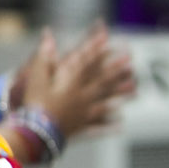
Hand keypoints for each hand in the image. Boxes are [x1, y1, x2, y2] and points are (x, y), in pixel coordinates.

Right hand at [13, 23, 134, 138]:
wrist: (34, 130)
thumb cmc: (34, 103)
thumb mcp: (35, 77)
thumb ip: (43, 58)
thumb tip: (48, 37)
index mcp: (71, 83)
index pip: (86, 62)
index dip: (96, 50)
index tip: (107, 40)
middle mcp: (82, 96)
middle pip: (102, 80)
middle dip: (116, 70)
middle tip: (130, 62)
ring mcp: (83, 112)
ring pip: (105, 101)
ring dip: (120, 95)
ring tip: (134, 91)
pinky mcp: (79, 127)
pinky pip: (98, 126)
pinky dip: (109, 126)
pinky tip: (120, 125)